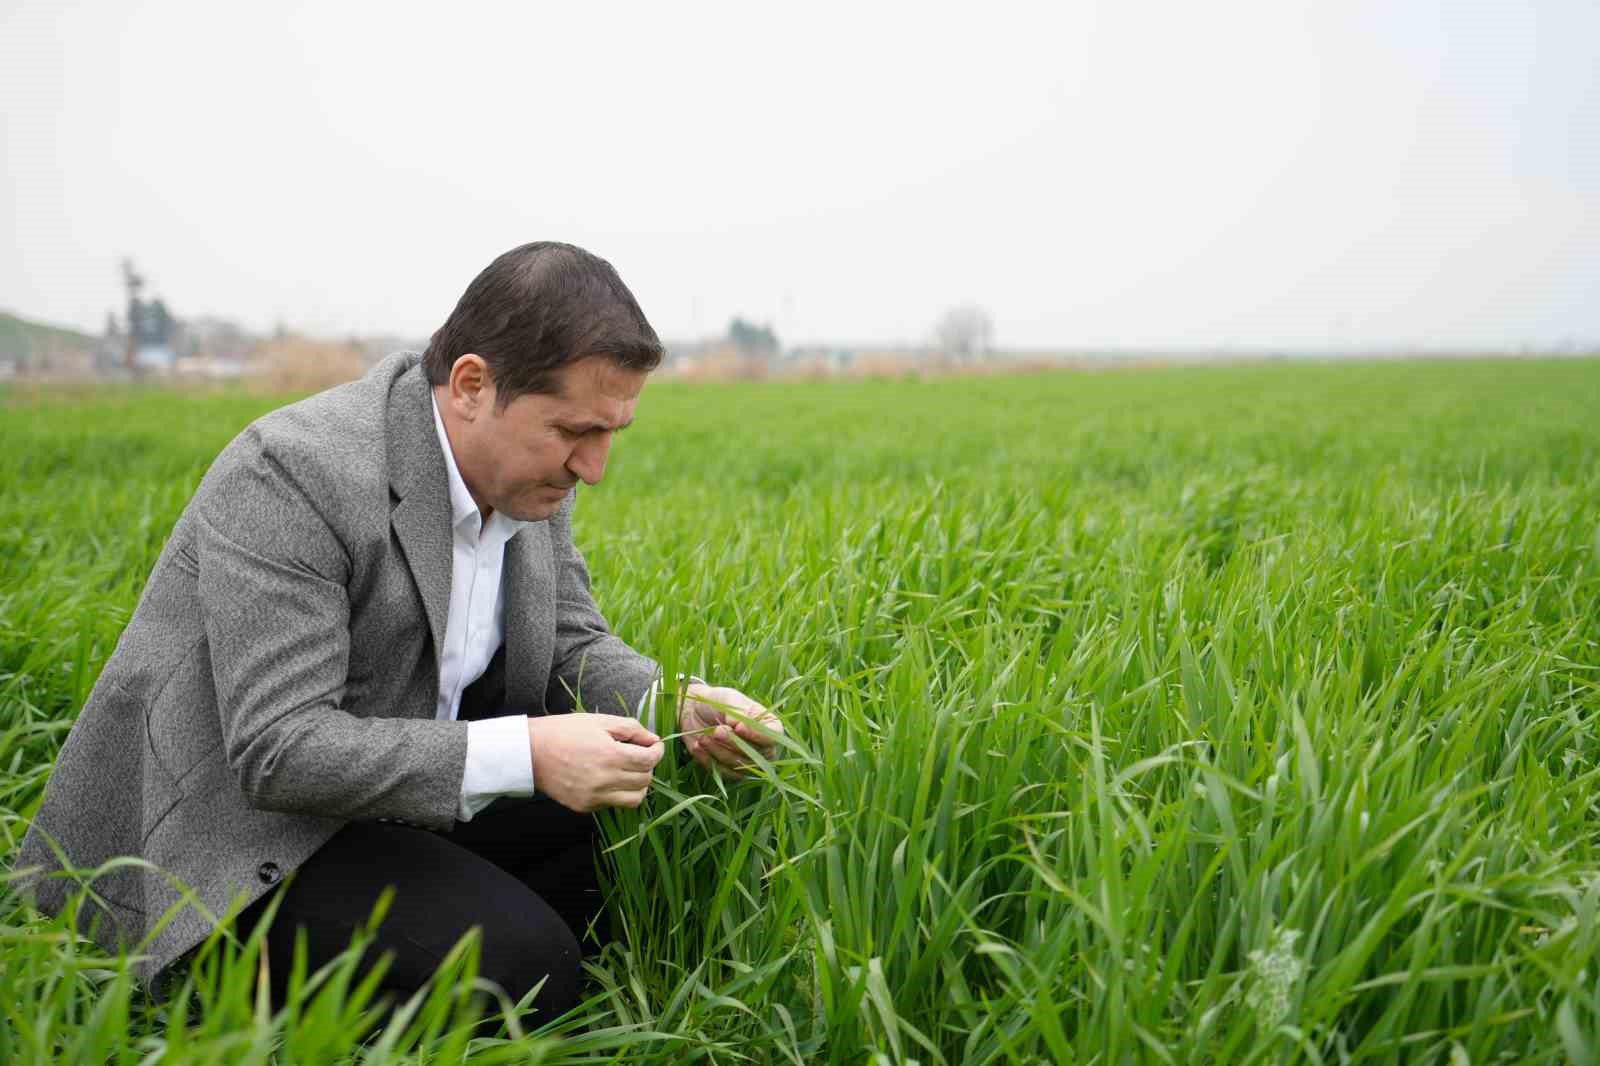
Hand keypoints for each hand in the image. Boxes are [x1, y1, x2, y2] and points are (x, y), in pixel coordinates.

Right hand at [527, 713, 663, 811]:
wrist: (530, 752)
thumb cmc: (564, 731)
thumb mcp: (600, 721)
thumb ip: (631, 728)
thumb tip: (653, 739)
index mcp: (610, 755)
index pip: (649, 761)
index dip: (658, 751)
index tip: (654, 746)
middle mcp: (604, 780)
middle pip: (645, 780)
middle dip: (648, 766)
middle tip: (639, 755)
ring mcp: (594, 797)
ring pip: (634, 800)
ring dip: (637, 785)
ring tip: (628, 771)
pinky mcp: (584, 807)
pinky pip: (613, 804)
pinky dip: (617, 793)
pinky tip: (607, 778)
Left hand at [678, 683, 782, 774]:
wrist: (693, 712)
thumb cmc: (716, 702)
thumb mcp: (728, 699)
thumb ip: (739, 712)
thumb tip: (742, 725)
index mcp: (768, 725)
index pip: (772, 736)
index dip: (757, 735)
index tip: (738, 727)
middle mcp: (762, 746)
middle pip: (755, 755)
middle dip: (732, 744)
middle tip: (716, 731)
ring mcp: (747, 761)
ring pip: (736, 765)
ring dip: (718, 751)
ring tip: (703, 737)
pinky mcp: (729, 770)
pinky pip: (722, 772)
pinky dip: (708, 760)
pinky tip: (698, 746)